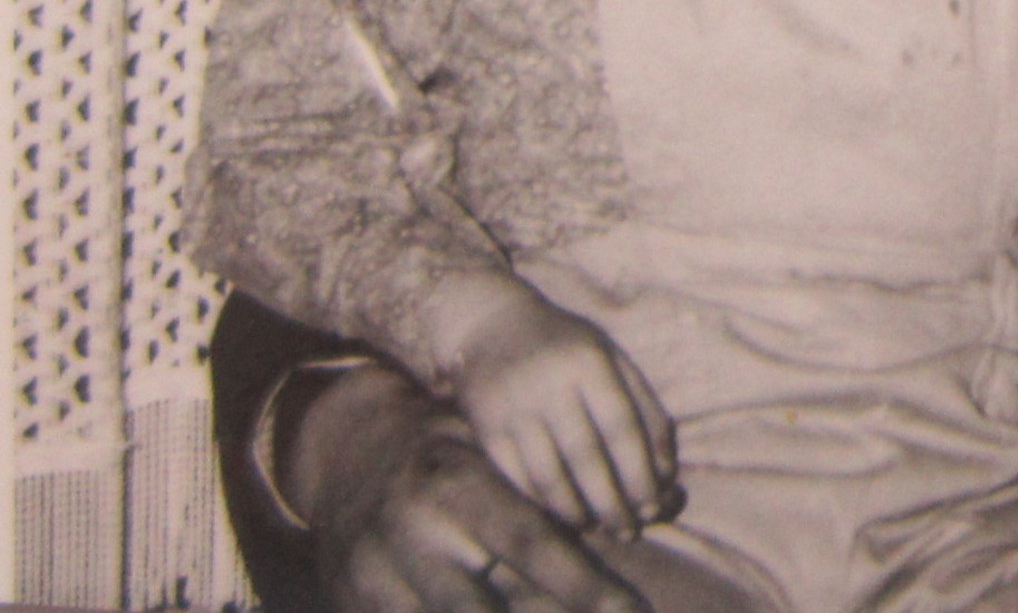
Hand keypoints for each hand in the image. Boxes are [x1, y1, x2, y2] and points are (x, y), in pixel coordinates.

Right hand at [285, 362, 652, 612]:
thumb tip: (649, 503)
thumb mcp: (488, 444)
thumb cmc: (445, 448)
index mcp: (456, 485)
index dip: (585, 585)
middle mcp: (415, 537)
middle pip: (486, 607)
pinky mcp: (357, 605)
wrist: (346, 455)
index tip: (632, 610)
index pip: (532, 544)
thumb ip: (544, 480)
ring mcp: (379, 579)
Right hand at [428, 275, 678, 537]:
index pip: (622, 428)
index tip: (655, 507)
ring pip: (549, 476)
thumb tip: (666, 470)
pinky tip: (565, 516)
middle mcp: (550, 385)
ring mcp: (513, 409)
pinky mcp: (486, 430)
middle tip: (630, 531)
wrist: (490, 325)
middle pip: (586, 458)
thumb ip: (645, 407)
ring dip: (577, 512)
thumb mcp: (612, 358)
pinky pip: (518, 479)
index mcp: (590, 362)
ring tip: (599, 528)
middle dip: (612, 503)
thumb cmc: (567, 346)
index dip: (640, 473)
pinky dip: (544, 504)